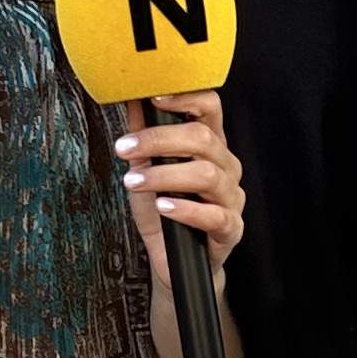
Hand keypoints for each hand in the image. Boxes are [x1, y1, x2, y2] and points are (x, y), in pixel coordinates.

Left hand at [115, 93, 244, 279]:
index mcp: (210, 145)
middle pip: (203, 138)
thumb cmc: (163, 210)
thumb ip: (142, 135)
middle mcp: (226, 166)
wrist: (172, 260)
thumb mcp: (145, 169)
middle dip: (159, 140)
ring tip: (134, 182)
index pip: (210, 108)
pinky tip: (163, 207)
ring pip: (207, 175)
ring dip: (165, 176)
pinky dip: (186, 209)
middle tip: (125, 147)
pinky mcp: (230, 229)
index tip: (154, 97)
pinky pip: (214, 215)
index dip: (187, 97)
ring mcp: (231, 198)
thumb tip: (130, 98)